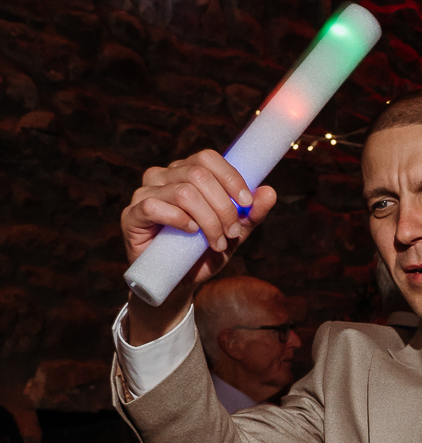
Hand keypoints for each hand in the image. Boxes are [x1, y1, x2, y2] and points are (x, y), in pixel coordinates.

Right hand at [121, 150, 276, 342]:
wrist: (177, 284)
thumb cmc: (202, 254)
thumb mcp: (232, 235)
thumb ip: (251, 215)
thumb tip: (269, 192)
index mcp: (186, 172)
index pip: (208, 158)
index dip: (231, 177)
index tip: (247, 203)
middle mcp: (163, 176)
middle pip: (198, 175)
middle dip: (223, 206)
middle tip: (232, 233)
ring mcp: (145, 193)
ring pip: (183, 192)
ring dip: (208, 220)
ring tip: (216, 242)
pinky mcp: (131, 215)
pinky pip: (154, 206)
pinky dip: (178, 220)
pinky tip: (190, 233)